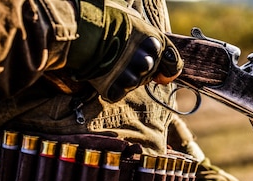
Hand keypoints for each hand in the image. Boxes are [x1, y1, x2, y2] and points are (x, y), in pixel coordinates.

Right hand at [65, 0, 182, 101]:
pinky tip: (102, 76)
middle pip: (149, 71)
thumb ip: (141, 25)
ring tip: (110, 65)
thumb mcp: (129, 15)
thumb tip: (138, 16)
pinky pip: (117, 93)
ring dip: (124, 78)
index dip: (169, 68)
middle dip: (140, 69)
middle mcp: (146, 59)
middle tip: (123, 60)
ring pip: (134, 83)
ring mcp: (130, 75)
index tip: (163, 74)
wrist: (80, 31)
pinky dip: (110, 88)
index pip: (172, 61)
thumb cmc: (103, 17)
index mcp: (153, 41)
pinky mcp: (114, 87)